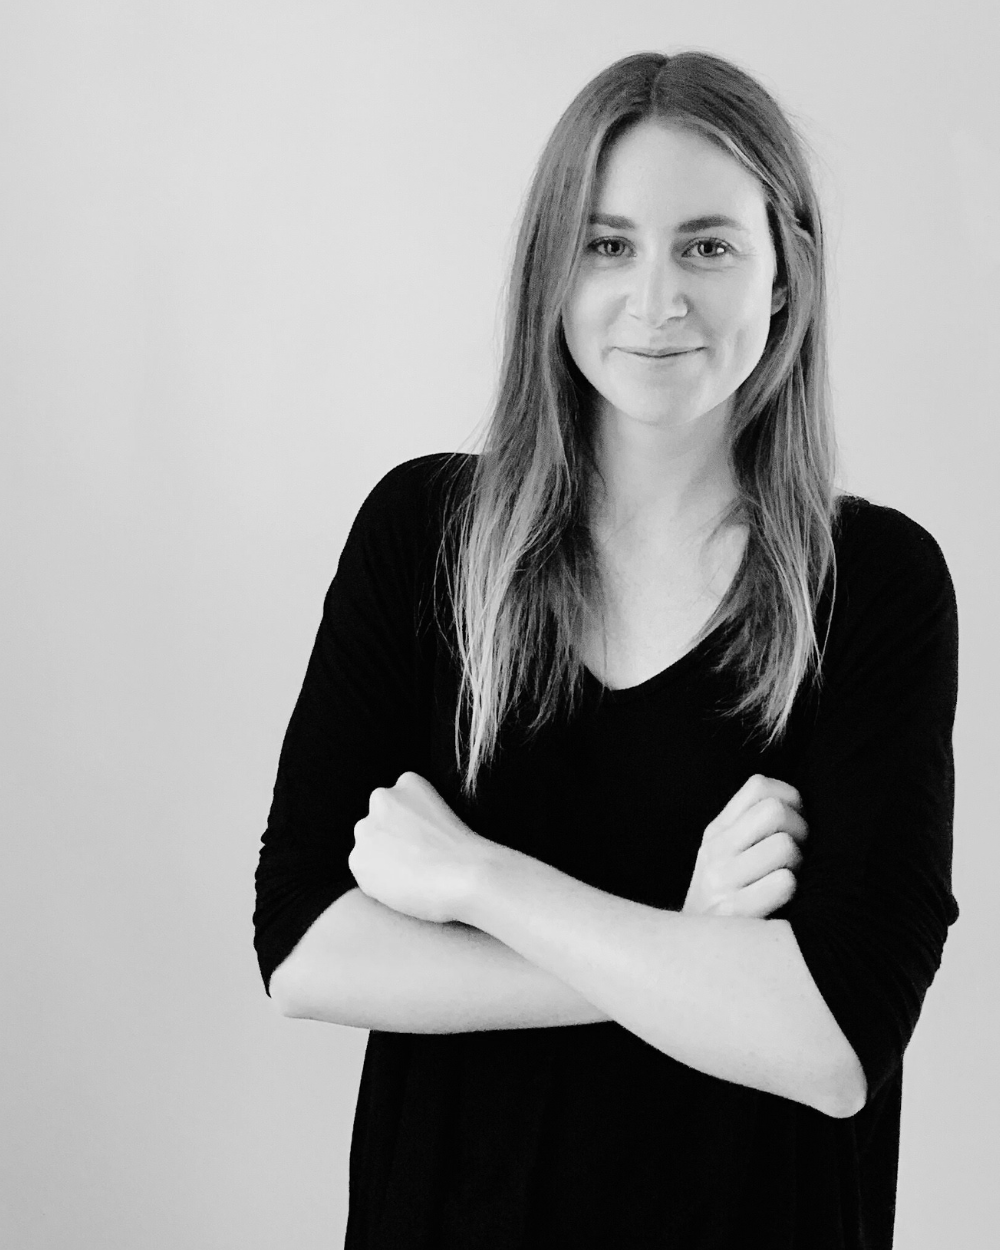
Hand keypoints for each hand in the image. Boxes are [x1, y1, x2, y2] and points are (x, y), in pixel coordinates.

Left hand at [349, 772, 494, 923]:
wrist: (465, 874)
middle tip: (417, 861)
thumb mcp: (444, 813)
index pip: (397, 805)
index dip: (411, 828)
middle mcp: (382, 798)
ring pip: (368, 848)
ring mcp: (366, 828)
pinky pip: (365, 874)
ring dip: (382, 861)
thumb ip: (416, 818)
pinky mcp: (358, 859)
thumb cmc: (466, 851)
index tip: (427, 842)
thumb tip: (401, 841)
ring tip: (412, 876)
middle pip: (378, 824)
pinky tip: (403, 886)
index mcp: (408, 782)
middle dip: (390, 841)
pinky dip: (379, 884)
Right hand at [682, 774, 807, 918]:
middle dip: (800, 830)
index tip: (794, 824)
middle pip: (775, 811)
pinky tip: (783, 904)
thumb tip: (799, 804)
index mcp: (716, 832)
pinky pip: (784, 882)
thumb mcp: (726, 860)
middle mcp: (714, 851)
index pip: (759, 786)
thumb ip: (752, 828)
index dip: (790, 799)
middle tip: (799, 856)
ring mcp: (720, 881)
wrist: (692, 959)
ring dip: (798, 865)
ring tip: (788, 881)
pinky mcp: (733, 912)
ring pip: (784, 846)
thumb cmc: (729, 905)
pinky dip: (792, 892)